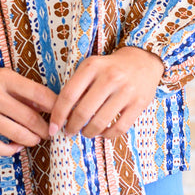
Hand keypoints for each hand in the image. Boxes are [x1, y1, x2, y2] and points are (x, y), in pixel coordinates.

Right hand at [0, 66, 57, 156]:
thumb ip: (22, 91)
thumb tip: (49, 107)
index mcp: (4, 78)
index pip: (39, 94)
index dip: (56, 107)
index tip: (63, 115)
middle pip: (31, 118)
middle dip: (46, 129)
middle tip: (52, 132)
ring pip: (18, 134)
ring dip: (33, 140)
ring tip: (36, 139)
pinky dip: (13, 149)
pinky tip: (16, 146)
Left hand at [48, 47, 163, 139]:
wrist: (142, 60)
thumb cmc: (109, 68)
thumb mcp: (91, 68)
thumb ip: (77, 86)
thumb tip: (60, 114)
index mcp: (92, 66)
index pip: (69, 95)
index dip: (58, 115)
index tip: (53, 127)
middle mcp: (110, 77)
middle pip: (83, 111)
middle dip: (72, 127)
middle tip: (69, 131)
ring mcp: (126, 91)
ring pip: (100, 122)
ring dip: (89, 132)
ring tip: (85, 132)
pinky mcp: (139, 103)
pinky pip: (119, 128)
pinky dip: (107, 135)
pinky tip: (102, 132)